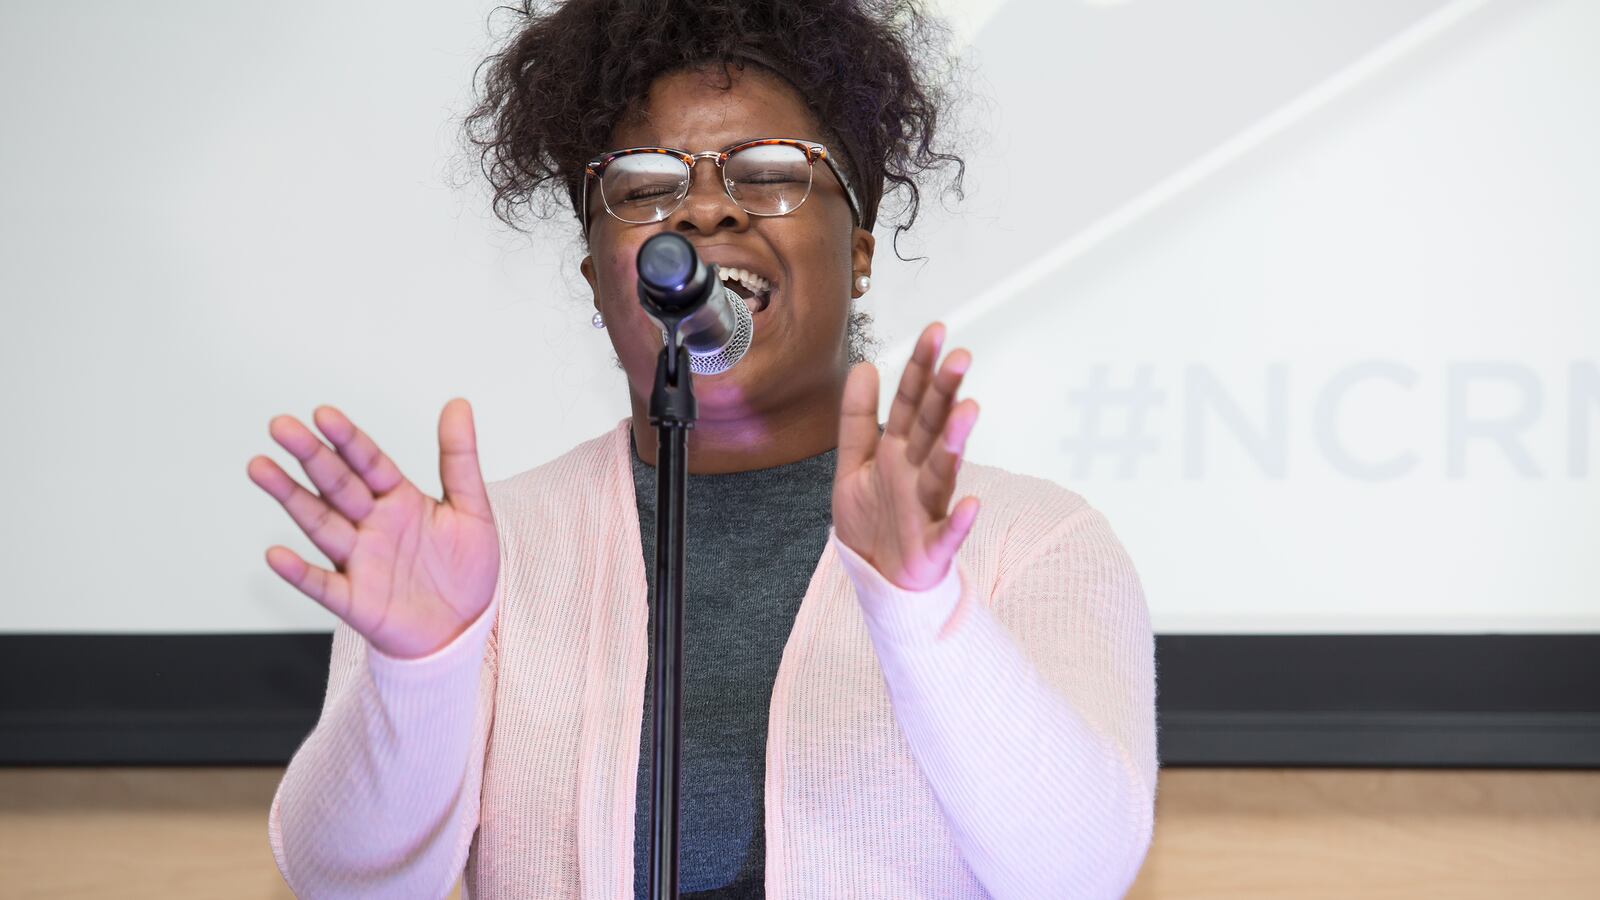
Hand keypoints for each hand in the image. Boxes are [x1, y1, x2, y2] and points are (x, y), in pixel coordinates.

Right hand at [247, 398, 499, 659]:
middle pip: (337, 485)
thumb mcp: (472, 509)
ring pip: (320, 524)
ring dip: (291, 498)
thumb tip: (457, 404)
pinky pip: (323, 585)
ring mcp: (360, 561)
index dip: (347, 440)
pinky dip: (300, 573)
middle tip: (281, 427)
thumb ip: (460, 458)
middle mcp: (372, 525)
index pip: (368, 462)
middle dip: (310, 456)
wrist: (465, 628)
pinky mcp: (356, 601)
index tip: (323, 415)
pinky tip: (277, 554)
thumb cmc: (466, 570)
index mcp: (399, 500)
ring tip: (261, 468)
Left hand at [833, 322, 980, 590]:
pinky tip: (972, 504)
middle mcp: (917, 474)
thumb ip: (856, 418)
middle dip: (943, 393)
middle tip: (960, 358)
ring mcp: (927, 508)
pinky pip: (948, 533)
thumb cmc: (873, 521)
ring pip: (942, 472)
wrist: (879, 577)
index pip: (911, 403)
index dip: (920, 368)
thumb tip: (862, 365)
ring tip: (966, 412)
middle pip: (931, 428)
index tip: (935, 331)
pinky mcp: (932, 547)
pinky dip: (960, 521)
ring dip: (954, 443)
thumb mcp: (854, 463)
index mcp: (898, 452)